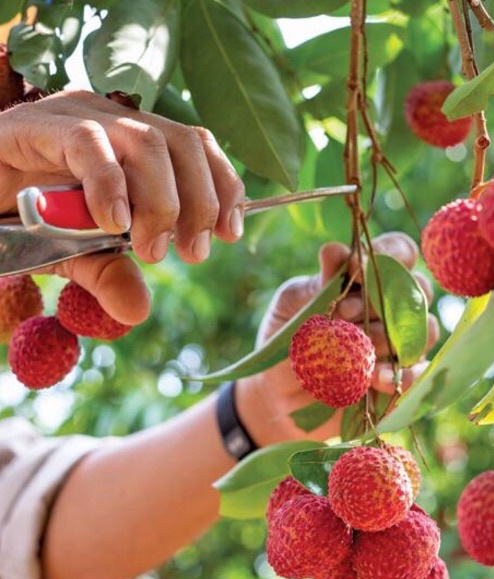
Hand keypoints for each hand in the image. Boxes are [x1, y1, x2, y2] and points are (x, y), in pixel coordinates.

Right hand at [0, 90, 244, 324]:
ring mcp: (75, 116)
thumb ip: (110, 273)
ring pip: (147, 142)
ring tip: (150, 248)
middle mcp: (111, 120)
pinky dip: (110, 186)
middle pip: (183, 143)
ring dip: (162, 202)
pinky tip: (113, 223)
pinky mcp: (36, 126)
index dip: (223, 186)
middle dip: (200, 203)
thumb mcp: (77, 254)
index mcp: (132, 140)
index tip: (230, 233)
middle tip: (192, 253)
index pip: (197, 146)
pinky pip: (88, 144)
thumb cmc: (25, 220)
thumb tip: (137, 310)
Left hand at [235, 232, 438, 445]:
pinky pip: (421, 373)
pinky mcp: (402, 380)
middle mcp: (392, 307)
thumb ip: (318, 282)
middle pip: (420, 290)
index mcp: (369, 279)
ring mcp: (402, 344)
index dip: (389, 254)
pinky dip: (403, 375)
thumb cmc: (288, 339)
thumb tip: (335, 250)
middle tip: (342, 314)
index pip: (400, 251)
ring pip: (425, 330)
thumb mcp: (293, 305)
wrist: (279, 394)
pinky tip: (376, 380)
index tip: (355, 268)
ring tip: (355, 352)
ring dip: (389, 339)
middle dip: (381, 301)